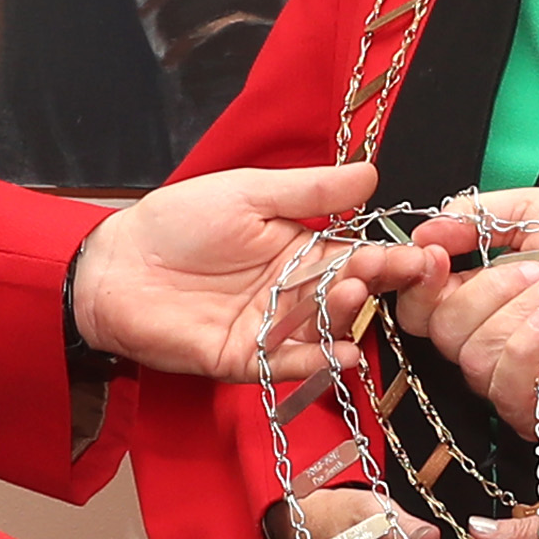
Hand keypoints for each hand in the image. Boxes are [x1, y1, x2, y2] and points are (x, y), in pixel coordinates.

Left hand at [74, 160, 446, 382]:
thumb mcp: (249, 193)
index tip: (423, 252)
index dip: (390, 255)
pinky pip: (284, 364)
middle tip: (404, 273)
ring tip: (351, 292)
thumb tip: (371, 175)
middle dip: (378, 284)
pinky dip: (312, 361)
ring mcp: (269, 328)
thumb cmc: (177, 222)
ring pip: (320, 327)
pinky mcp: (241, 360)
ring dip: (343, 314)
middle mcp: (292, 292)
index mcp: (299, 249)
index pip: (357, 254)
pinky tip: (341, 352)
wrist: (114, 264)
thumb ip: (310, 192)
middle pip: (346, 293)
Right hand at [393, 187, 538, 432]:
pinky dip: (525, 344)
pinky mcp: (533, 411)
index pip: (416, 302)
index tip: (437, 253)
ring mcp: (507, 377)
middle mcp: (485, 339)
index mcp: (477, 296)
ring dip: (518, 310)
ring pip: (469, 353)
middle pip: (436, 327)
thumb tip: (425, 228)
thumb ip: (479, 214)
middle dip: (486, 288)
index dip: (417, 278)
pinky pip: (501, 383)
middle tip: (538, 269)